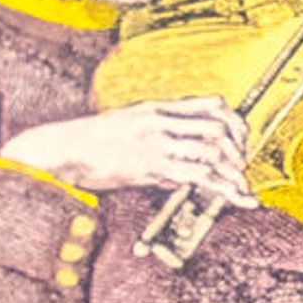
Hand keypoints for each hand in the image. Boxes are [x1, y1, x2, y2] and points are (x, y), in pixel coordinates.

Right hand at [0, 100, 248, 201]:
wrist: (60, 148)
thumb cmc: (90, 144)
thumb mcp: (128, 127)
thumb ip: (157, 141)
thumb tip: (181, 171)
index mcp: (158, 108)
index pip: (212, 105)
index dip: (235, 124)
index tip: (242, 143)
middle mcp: (161, 121)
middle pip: (218, 127)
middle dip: (238, 150)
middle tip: (241, 170)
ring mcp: (156, 142)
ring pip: (212, 151)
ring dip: (232, 172)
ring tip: (240, 188)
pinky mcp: (150, 165)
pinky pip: (197, 174)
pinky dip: (222, 186)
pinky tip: (235, 197)